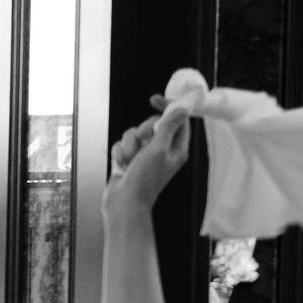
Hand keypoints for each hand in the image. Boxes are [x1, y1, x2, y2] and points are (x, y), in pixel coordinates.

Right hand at [104, 100, 190, 217]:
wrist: (123, 203)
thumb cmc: (144, 179)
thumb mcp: (158, 149)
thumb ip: (168, 127)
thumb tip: (182, 109)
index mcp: (177, 148)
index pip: (177, 120)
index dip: (167, 108)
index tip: (154, 100)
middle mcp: (162, 149)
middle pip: (152, 124)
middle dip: (141, 132)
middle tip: (141, 143)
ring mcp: (144, 154)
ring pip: (134, 134)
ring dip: (128, 145)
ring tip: (129, 161)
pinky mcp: (129, 158)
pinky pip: (122, 144)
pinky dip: (119, 154)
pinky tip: (122, 166)